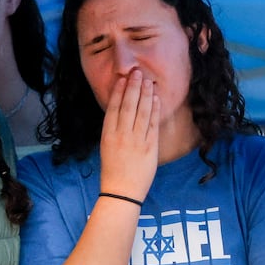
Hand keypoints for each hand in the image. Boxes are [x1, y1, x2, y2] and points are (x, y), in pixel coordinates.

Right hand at [98, 70, 159, 201]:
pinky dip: (155, 110)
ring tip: (148, 81)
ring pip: (141, 112)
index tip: (123, 78)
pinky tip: (156, 98)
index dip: (119, 91)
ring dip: (145, 94)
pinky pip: (152, 124)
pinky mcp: (150, 148)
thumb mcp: (107, 147)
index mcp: (108, 134)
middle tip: (138, 72)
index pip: (114, 107)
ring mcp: (136, 141)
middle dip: (133, 87)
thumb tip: (123, 112)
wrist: (122, 192)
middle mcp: (121, 135)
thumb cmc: (113, 171)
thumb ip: (114, 130)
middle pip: (128, 105)